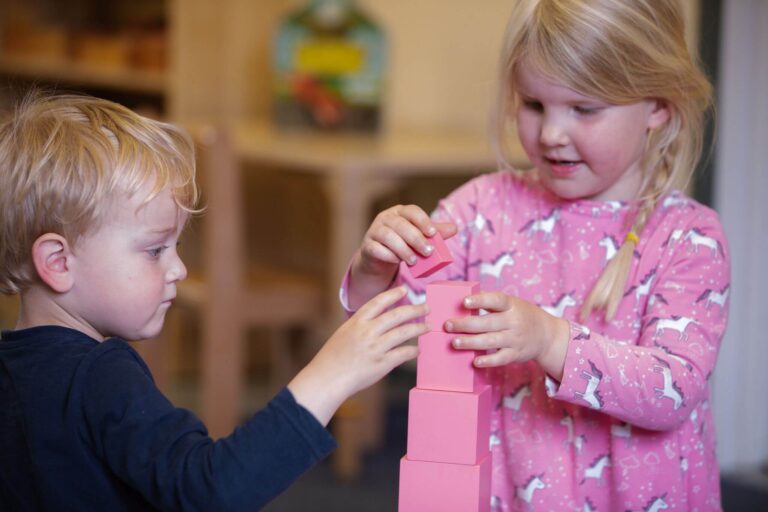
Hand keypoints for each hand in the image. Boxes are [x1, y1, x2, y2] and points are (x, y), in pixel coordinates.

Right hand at [288, 286, 427, 425]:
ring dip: (419, 328)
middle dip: (415, 309)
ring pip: (404, 332)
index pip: (379, 301)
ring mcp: (376, 347)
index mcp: (357, 322)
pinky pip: (403, 353)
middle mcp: (368, 331)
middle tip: (426, 308)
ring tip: (427, 327)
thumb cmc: (332, 358)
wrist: (327, 378)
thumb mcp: (344, 333)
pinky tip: (417, 350)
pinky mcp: (382, 364)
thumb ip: (361, 326)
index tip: (405, 290)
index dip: (393, 294)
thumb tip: (380, 322)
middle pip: (397, 315)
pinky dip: (413, 351)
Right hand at [348, 204, 456, 308]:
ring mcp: (374, 231)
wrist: (379, 257)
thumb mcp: (419, 236)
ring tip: (414, 260)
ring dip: (403, 249)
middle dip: (416, 238)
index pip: (412, 211)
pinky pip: (377, 249)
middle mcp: (386, 218)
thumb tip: (455, 228)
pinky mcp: (367, 246)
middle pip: (401, 225)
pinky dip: (389, 255)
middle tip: (429, 252)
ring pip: (388, 236)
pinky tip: (397, 262)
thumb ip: (435, 232)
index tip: (433, 233)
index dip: (423, 221)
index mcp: (400, 212)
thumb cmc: (402, 242)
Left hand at [444, 292, 569, 379]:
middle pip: (487, 323)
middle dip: (465, 324)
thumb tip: (465, 299)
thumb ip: (491, 302)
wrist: (547, 336)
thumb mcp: (511, 304)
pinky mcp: (515, 354)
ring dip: (471, 342)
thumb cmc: (522, 316)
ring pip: (491, 341)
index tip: (464, 302)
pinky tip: (475, 361)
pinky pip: (501, 358)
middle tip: (448, 325)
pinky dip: (488, 361)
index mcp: (511, 306)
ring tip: (454, 342)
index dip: (480, 300)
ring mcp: (515, 339)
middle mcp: (514, 322)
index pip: (496, 300)